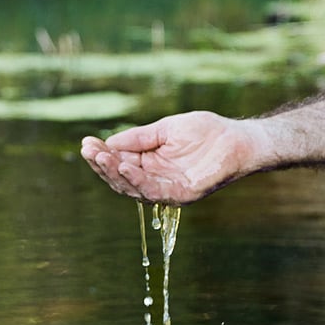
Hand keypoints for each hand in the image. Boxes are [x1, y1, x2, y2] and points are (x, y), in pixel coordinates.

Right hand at [80, 111, 266, 203]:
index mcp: (151, 165)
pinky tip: (125, 166)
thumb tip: (109, 142)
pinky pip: (155, 190)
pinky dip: (138, 180)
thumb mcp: (165, 129)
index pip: (119, 164)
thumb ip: (139, 138)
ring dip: (115, 173)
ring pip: (134, 187)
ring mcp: (169, 190)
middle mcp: (157, 181)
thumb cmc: (207, 132)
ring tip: (100, 157)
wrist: (238, 139)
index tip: (86, 143)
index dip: (102, 155)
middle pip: (121, 178)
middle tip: (87, 150)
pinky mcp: (183, 194)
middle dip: (103, 164)